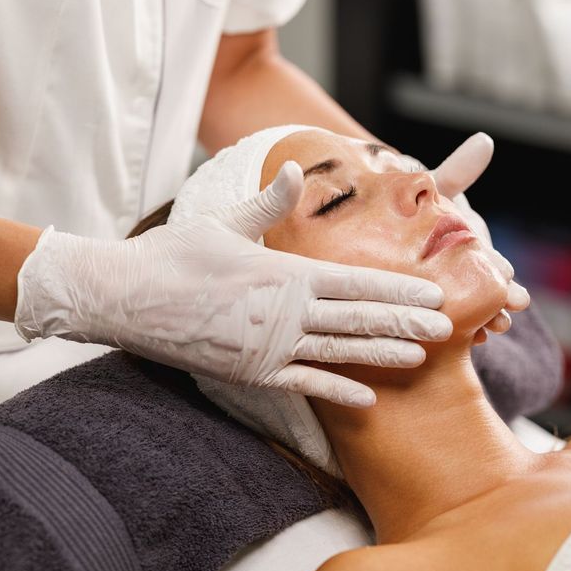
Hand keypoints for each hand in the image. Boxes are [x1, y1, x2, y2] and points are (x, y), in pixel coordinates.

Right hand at [14, 162, 452, 407]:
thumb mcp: (225, 222)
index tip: (433, 293)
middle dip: (406, 322)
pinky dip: (336, 391)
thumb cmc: (173, 256)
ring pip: (340, 351)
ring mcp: (268, 346)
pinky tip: (367, 399)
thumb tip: (296, 171)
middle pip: (359, 318)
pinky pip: (302, 384)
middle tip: (448, 327)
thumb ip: (269, 205)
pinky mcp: (249, 372)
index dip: (399, 290)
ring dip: (383, 355)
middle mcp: (284, 312)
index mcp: (284, 273)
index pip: (356, 281)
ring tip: (422, 357)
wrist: (121, 297)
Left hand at [426, 133, 530, 335]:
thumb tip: (485, 141)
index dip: (497, 266)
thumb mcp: (432, 189)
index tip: (508, 276)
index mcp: (466, 239)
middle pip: (480, 285)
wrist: (375, 223)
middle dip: (495, 302)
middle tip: (503, 318)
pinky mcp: (425, 307)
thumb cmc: (409, 202)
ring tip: (488, 333)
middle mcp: (460, 265)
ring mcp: (445, 288)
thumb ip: (457, 171)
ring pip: (467, 306)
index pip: (485, 253)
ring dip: (480, 320)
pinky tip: (465, 342)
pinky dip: (457, 331)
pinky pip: (444, 322)